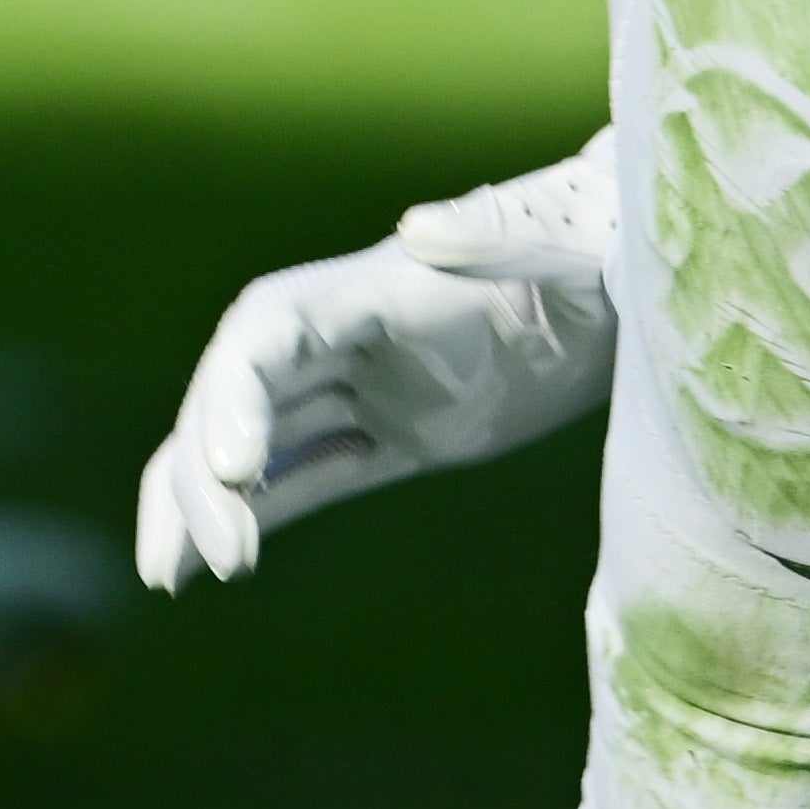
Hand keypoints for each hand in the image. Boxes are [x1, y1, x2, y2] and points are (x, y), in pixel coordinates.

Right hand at [128, 135, 615, 590]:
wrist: (642, 277)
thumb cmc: (606, 242)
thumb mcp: (569, 236)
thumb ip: (500, 232)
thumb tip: (420, 230)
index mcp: (381, 283)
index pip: (268, 330)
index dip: (231, 393)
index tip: (234, 468)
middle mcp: (355, 333)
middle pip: (238, 394)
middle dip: (201, 473)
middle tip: (211, 562)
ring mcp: (373, 385)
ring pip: (255, 442)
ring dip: (202, 503)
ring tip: (167, 579)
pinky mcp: (405, 433)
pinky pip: (312, 477)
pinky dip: (260, 516)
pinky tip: (216, 564)